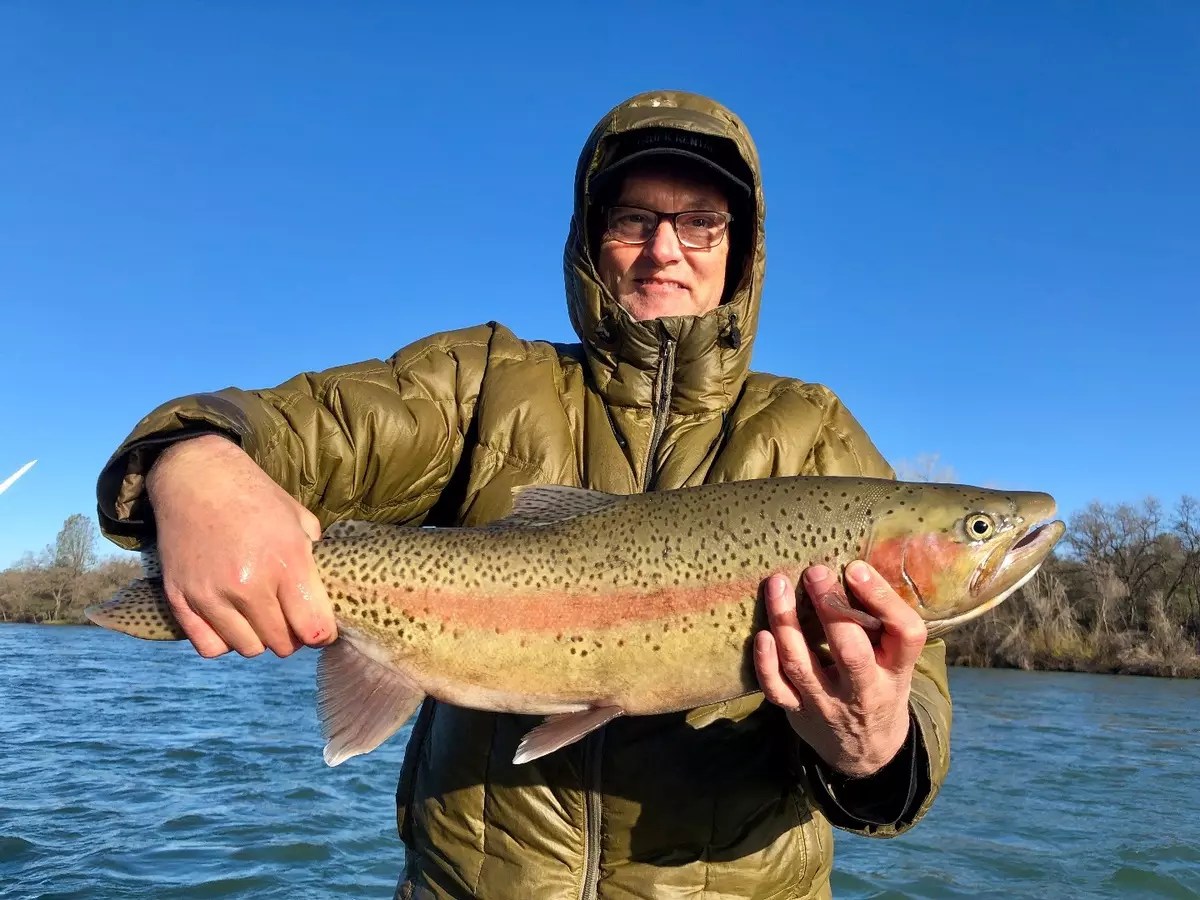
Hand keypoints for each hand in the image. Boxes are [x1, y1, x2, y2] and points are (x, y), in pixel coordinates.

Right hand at [146, 434, 336, 658]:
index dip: (322, 634)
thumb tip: (321, 598)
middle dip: (292, 637)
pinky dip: (224, 640)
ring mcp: (211, 594)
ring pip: (248, 649)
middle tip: (289, 618)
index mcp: (286, 562)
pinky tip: (230, 620)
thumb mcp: (298, 519)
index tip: (320, 627)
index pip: (314, 629)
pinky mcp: (181, 598)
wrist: (196, 477)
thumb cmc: (255, 496)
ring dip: (259, 639)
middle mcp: (249, 585)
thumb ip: (313, 560)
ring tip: (260, 616)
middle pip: (282, 644)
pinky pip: (210, 646)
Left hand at [753, 562, 925, 776]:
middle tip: (815, 571)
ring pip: (801, 663)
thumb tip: (854, 568)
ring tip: (777, 584)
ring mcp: (826, 703)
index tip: (855, 567)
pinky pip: (776, 688)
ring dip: (786, 621)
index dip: (882, 598)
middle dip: (830, 607)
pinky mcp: (797, 711)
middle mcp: (864, 689)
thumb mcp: (896, 661)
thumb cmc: (880, 688)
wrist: (865, 753)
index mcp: (896, 670)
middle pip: (849, 650)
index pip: (904, 634)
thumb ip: (882, 622)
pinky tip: (762, 634)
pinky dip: (765, 662)